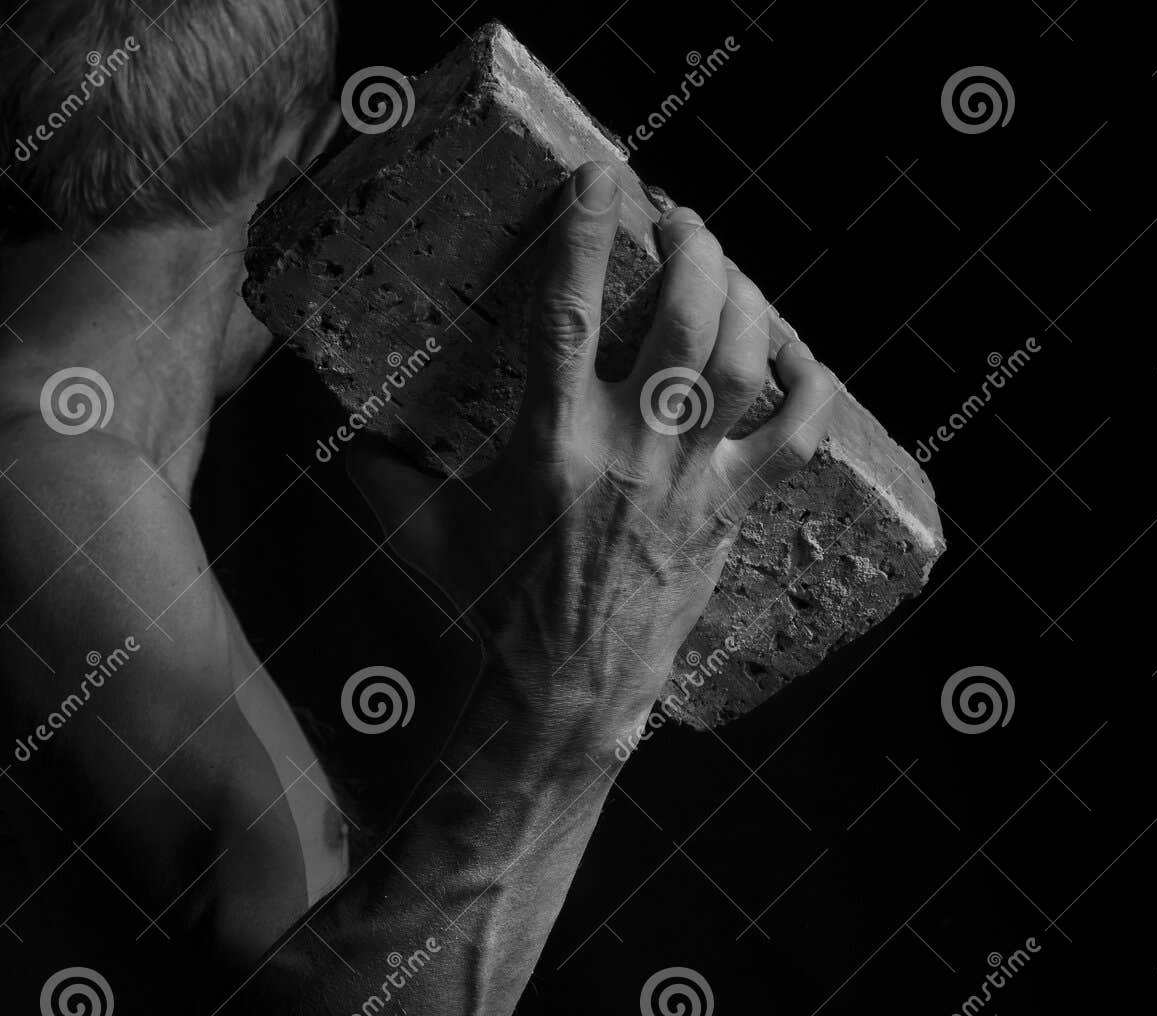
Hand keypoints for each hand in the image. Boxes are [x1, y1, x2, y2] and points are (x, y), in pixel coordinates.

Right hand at [352, 162, 835, 734]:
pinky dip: (807, 383)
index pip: (567, 309)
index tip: (599, 175)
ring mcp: (688, 480)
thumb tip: (349, 441)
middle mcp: (627, 449)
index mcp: (548, 441)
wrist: (560, 700)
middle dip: (689, 244)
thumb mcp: (418, 536)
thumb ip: (383, 475)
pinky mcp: (728, 513)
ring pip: (740, 358)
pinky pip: (793, 437)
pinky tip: (793, 351)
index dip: (586, 230)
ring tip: (722, 264)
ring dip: (742, 293)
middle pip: (681, 313)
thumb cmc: (486, 617)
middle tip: (676, 217)